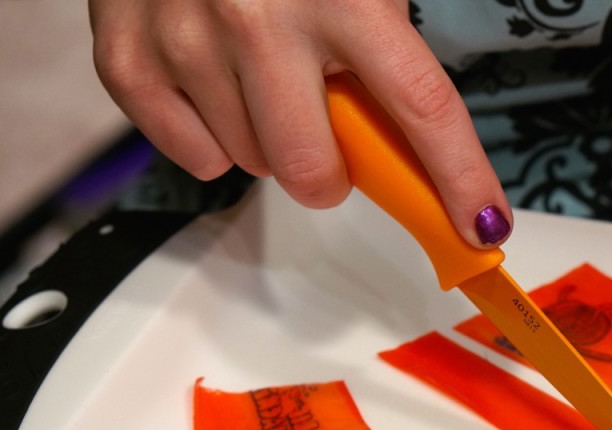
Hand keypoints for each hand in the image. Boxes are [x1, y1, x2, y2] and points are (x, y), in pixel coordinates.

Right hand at [88, 0, 510, 245]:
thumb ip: (387, 45)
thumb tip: (414, 140)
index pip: (422, 109)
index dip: (460, 179)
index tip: (482, 227)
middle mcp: (262, 20)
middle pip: (312, 173)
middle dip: (329, 172)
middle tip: (323, 129)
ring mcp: (188, 40)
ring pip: (252, 165)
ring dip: (269, 140)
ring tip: (259, 76)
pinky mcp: (128, 57)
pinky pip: (194, 158)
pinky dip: (212, 138)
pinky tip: (216, 82)